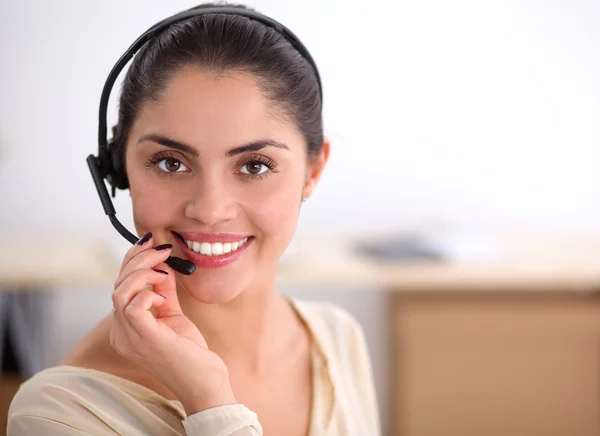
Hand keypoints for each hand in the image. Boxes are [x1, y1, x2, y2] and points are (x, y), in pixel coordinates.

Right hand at [110, 233, 236, 414]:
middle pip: (117, 285)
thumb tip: (162, 264)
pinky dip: (149, 292)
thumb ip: (164, 291)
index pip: (118, 286)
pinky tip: (164, 297)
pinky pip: (133, 306)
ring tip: (164, 268)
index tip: (152, 243)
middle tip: (161, 249)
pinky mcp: (145, 340)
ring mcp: (129, 339)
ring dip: (143, 271)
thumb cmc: (190, 353)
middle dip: (138, 259)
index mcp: (125, 328)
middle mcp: (121, 334)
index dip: (132, 260)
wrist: (204, 382)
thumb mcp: (174, 315)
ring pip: (120, 292)